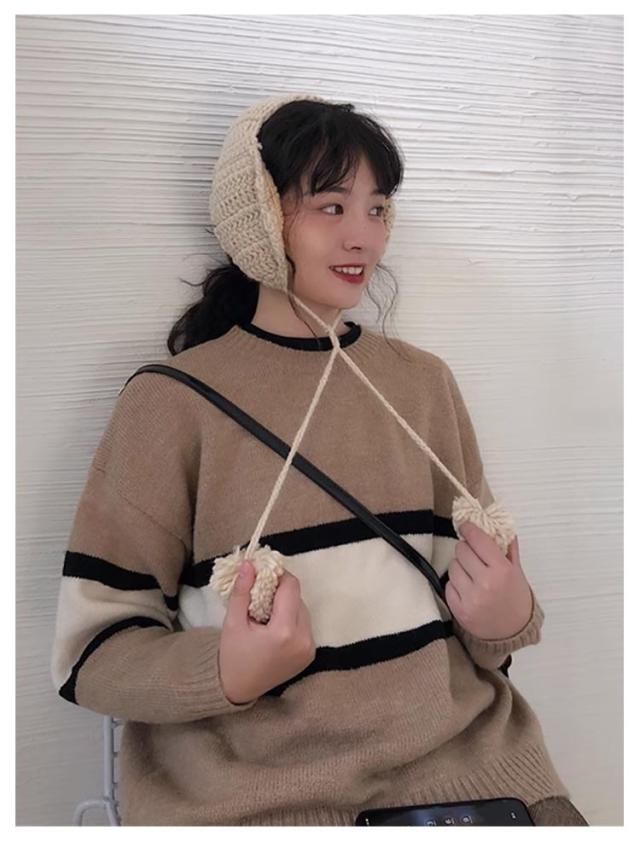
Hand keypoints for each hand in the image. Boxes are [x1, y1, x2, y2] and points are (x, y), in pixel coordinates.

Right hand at [218, 562, 316, 704]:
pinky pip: (305, 625)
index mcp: (284, 631)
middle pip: (298, 598)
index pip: (291, 587)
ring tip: (266, 613)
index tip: (262, 575)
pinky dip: (292, 619)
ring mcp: (309, 649)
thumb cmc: (233, 655)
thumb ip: (242, 591)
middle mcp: (303, 640)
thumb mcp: (232, 621)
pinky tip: (274, 627)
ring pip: (303, 610)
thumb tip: (250, 563)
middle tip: (260, 595)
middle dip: (280, 592)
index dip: (278, 576)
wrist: (238, 689)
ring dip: (287, 605)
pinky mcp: (310, 654)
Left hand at [445, 521, 533, 640]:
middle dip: (465, 549)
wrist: (513, 633)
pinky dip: (455, 584)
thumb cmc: (516, 600)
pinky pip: (448, 585)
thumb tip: (500, 526)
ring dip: (459, 566)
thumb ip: (509, 548)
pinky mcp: (459, 609)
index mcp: (502, 570)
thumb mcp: (517, 572)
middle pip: (461, 550)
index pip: (478, 540)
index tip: (466, 527)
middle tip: (472, 555)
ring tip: (471, 574)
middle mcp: (485, 583)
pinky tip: (467, 588)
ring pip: (452, 566)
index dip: (469, 529)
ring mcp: (470, 597)